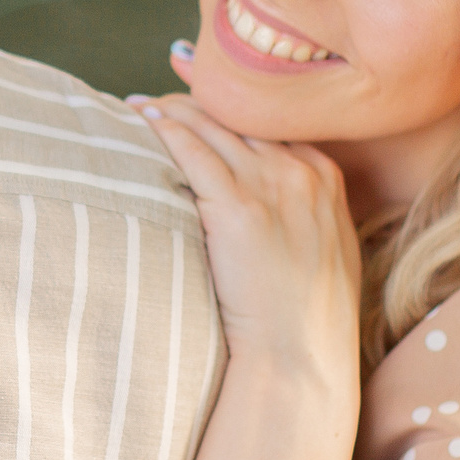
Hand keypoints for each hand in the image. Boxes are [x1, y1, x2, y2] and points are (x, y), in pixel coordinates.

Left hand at [128, 91, 362, 381]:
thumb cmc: (305, 321)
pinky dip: (164, 130)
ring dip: (169, 111)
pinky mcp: (237, 207)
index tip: (199, 103)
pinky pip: (192, 151)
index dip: (229, 110)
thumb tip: (268, 211)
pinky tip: (140, 121)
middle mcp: (301, 172)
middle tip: (154, 101)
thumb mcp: (323, 254)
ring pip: (212, 126)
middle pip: (239, 117)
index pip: (269, 123)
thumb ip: (302, 216)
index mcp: (324, 178)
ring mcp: (271, 185)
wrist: (301, 358)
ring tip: (135, 107)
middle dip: (194, 103)